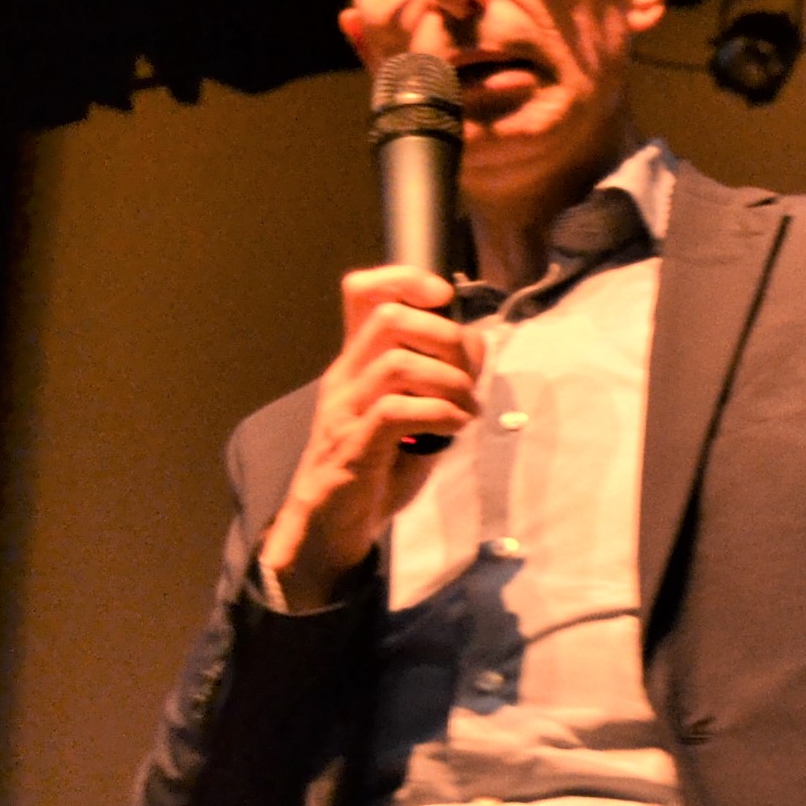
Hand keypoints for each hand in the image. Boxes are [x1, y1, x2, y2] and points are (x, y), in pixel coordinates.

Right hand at [259, 263, 477, 611]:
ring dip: (449, 382)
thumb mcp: (411, 415)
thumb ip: (438, 379)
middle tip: (468, 375)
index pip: (363, 293)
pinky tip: (456, 428)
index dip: (405, 280)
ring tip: (466, 408)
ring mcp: (345, 411)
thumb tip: (476, 346)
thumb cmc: (375, 468)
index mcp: (356, 362)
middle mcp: (345, 378)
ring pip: (397, 364)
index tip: (443, 298)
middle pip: (390, 320)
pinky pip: (398, 411)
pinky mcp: (354, 447)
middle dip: (445, 338)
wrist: (330, 526)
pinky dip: (440, 413)